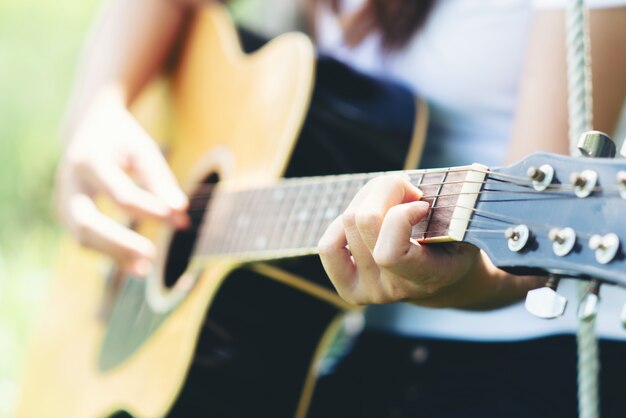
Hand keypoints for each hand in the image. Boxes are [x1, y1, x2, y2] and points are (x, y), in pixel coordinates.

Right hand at [56, 97, 187, 275]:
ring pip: (81, 237)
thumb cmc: (121, 141)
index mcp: (89, 160)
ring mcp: (62, 201)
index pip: (120, 194)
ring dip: (114, 254)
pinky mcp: (66, 215)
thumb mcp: (142, 150)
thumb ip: (160, 180)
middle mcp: (69, 183)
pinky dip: (110, 254)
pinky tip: (138, 266)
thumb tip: (180, 212)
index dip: (148, 209)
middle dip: (117, 242)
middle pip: (86, 222)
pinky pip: (85, 240)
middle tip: (150, 253)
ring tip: (146, 268)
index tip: (176, 216)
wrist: (85, 128)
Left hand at [318, 173, 481, 305]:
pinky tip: (368, 218)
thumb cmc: (456, 244)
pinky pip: (328, 245)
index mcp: (427, 279)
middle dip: (386, 189)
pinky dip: (344, 222)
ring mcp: (368, 292)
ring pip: (347, 223)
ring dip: (369, 199)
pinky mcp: (348, 287)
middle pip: (364, 222)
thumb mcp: (464, 226)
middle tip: (408, 189)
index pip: (390, 253)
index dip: (401, 215)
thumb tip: (404, 189)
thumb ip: (444, 209)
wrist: (446, 282)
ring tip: (392, 200)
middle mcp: (393, 290)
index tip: (422, 204)